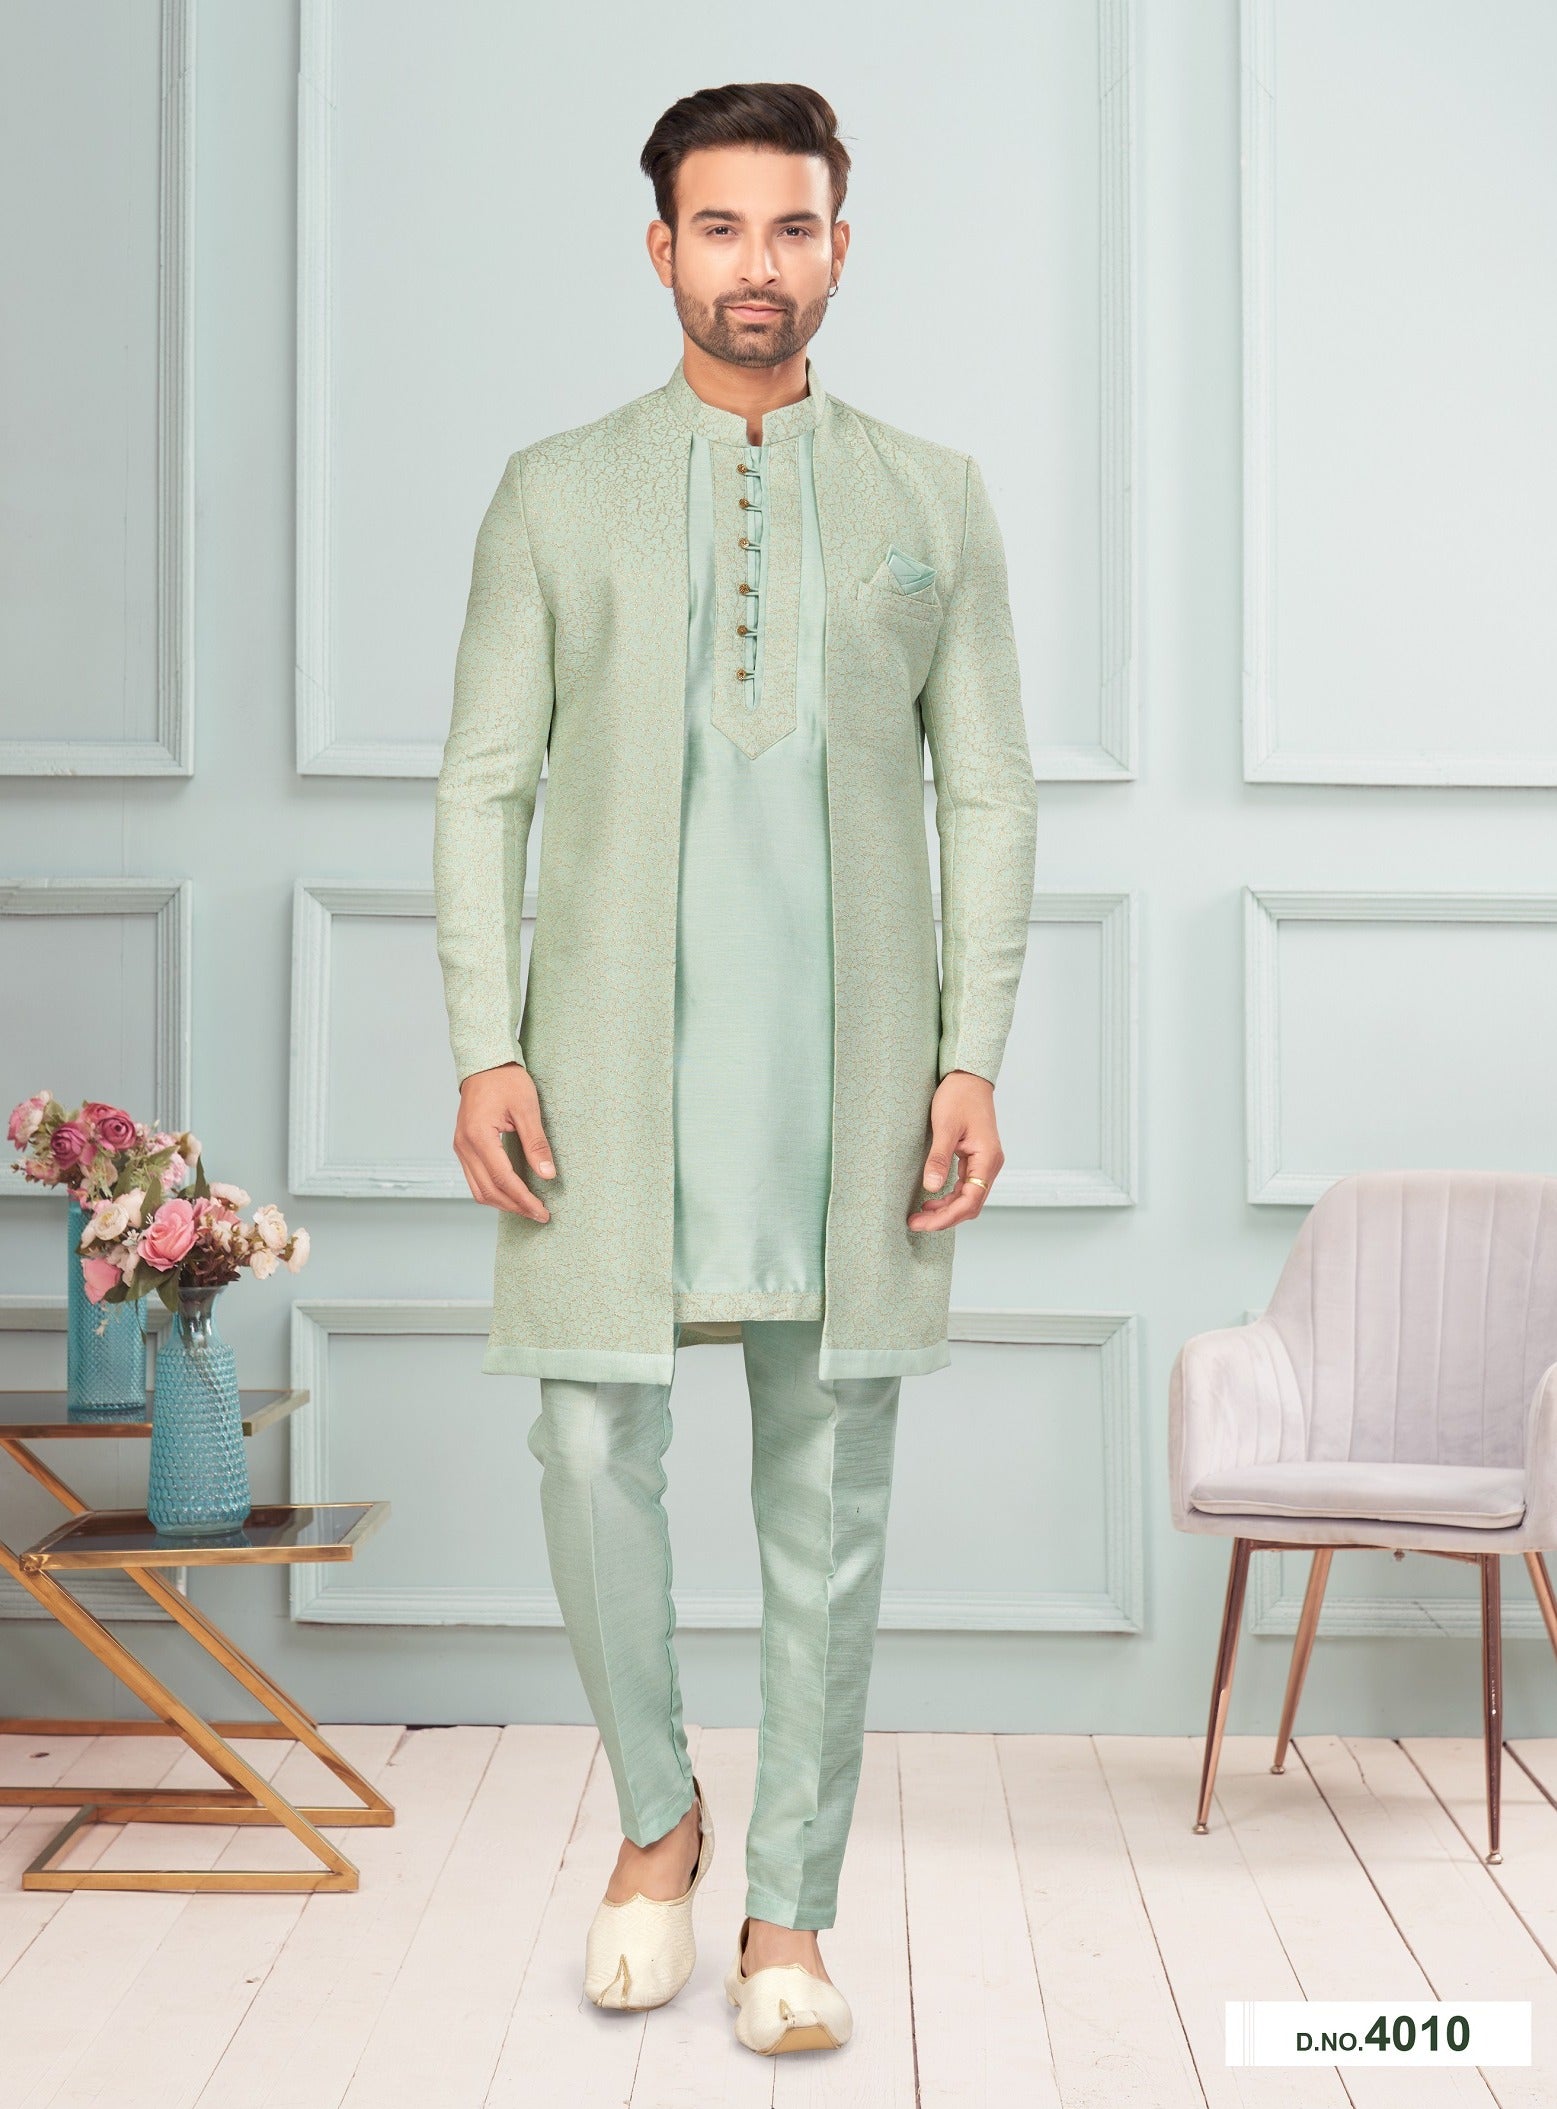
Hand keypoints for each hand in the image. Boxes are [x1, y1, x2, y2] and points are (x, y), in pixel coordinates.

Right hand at [453, 1062, 555, 1220]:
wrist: (485, 1064)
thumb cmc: (506, 1080)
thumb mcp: (527, 1108)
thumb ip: (536, 1143)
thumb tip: (547, 1175)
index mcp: (479, 1136)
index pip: (503, 1179)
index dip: (524, 1199)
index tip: (542, 1211)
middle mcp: (464, 1146)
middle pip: (489, 1190)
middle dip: (515, 1206)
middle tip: (539, 1215)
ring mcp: (460, 1148)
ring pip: (478, 1189)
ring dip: (503, 1203)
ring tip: (527, 1208)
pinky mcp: (463, 1147)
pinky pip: (475, 1179)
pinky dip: (493, 1191)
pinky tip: (511, 1194)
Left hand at [906, 1070, 1002, 1230]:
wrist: (968, 1077)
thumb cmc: (959, 1096)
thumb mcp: (945, 1126)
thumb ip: (939, 1158)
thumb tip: (931, 1187)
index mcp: (987, 1159)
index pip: (970, 1201)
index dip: (946, 1217)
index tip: (922, 1222)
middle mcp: (990, 1165)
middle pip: (970, 1205)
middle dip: (944, 1218)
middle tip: (915, 1223)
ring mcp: (984, 1163)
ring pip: (968, 1198)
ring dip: (946, 1210)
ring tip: (920, 1215)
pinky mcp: (976, 1159)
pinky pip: (965, 1187)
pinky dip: (949, 1197)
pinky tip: (931, 1199)